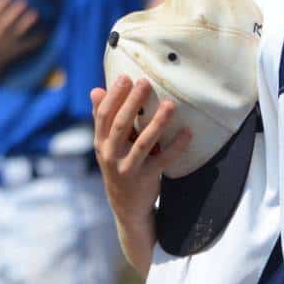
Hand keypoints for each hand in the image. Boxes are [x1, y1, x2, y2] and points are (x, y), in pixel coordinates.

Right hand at [0, 0, 43, 69]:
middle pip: (4, 24)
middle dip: (13, 12)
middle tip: (24, 0)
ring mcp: (6, 45)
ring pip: (16, 34)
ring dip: (26, 24)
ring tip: (35, 13)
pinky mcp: (16, 52)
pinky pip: (27, 46)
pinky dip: (36, 40)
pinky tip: (46, 31)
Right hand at [91, 77, 190, 228]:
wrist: (126, 207)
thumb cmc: (119, 165)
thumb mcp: (107, 145)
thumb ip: (103, 119)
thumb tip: (96, 90)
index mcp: (102, 143)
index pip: (104, 115)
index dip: (114, 96)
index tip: (125, 77)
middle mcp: (111, 155)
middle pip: (121, 125)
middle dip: (132, 102)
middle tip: (145, 82)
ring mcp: (127, 168)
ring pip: (143, 142)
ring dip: (157, 122)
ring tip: (170, 104)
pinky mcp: (146, 178)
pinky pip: (163, 160)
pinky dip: (176, 146)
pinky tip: (188, 132)